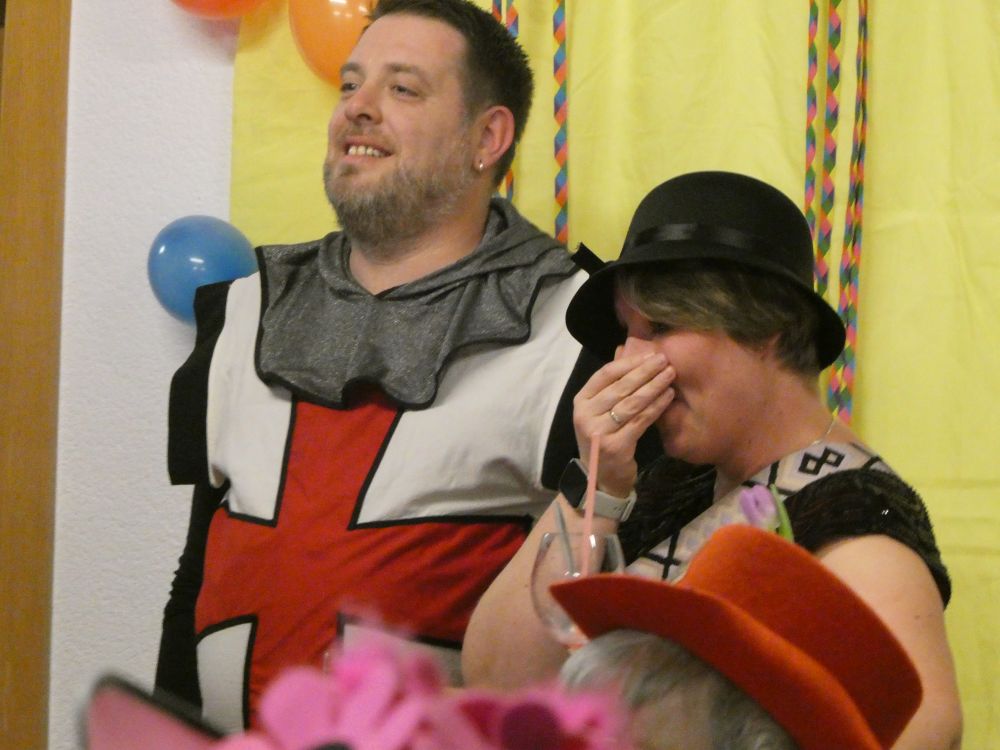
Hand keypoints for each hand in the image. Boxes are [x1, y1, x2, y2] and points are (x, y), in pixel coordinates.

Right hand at [572, 352, 674, 496]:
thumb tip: (626, 350)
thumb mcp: (600, 411)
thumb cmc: (603, 438)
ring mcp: (598, 431)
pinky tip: (668, 397)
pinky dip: (656, 407)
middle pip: (620, 387)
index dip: (629, 363)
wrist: (600, 478)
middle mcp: (585, 415)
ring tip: (670, 375)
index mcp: (581, 401)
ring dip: (654, 387)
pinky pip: (640, 421)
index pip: (605, 374)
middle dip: (645, 372)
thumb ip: (611, 385)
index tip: (650, 355)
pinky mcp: (615, 446)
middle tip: (665, 360)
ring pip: (631, 403)